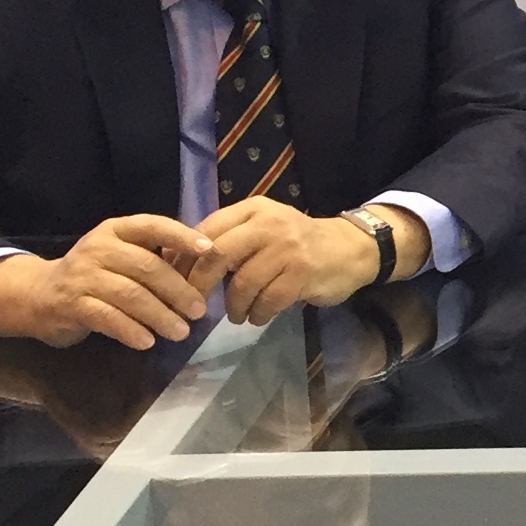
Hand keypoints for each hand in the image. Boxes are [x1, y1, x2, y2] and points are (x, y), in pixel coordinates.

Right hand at [0, 215, 219, 349]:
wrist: (38, 294)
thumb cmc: (93, 274)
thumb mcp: (120, 256)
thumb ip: (153, 258)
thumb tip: (205, 266)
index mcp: (115, 230)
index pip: (153, 225)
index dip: (182, 236)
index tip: (210, 251)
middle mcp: (98, 247)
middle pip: (147, 267)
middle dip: (178, 291)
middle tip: (199, 311)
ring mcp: (82, 275)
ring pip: (130, 295)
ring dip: (160, 315)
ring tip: (180, 332)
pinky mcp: (71, 303)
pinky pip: (107, 317)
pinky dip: (131, 330)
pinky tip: (147, 341)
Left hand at [195, 195, 408, 325]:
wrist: (351, 249)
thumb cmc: (297, 242)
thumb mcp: (263, 228)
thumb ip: (229, 238)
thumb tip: (179, 261)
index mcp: (253, 209)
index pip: (207, 230)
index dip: (185, 257)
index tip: (175, 280)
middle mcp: (268, 224)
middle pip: (217, 254)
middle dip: (200, 284)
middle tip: (196, 303)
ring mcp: (287, 248)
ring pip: (243, 283)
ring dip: (234, 306)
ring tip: (237, 315)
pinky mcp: (302, 273)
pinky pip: (268, 300)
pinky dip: (257, 314)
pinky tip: (258, 316)